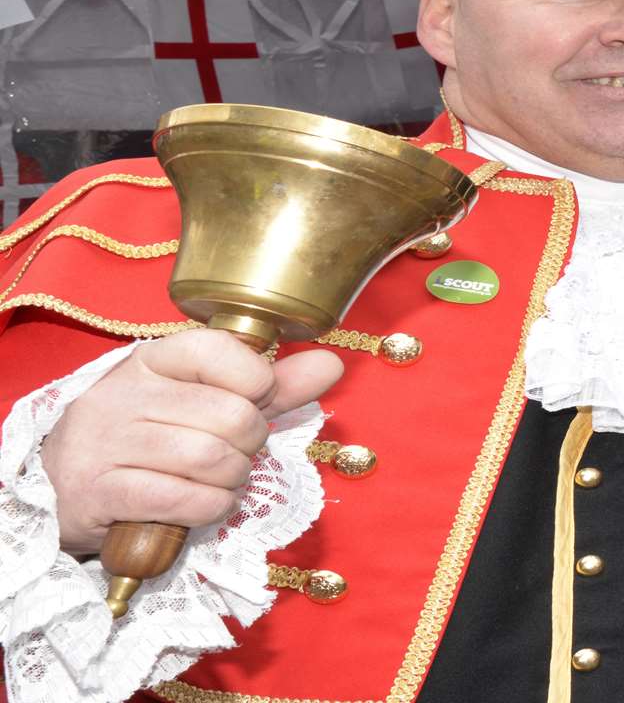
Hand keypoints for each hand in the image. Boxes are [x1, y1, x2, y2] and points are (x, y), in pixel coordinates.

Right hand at [40, 330, 343, 554]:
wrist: (57, 491)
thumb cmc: (145, 443)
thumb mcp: (200, 403)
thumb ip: (268, 386)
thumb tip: (331, 364)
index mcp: (149, 361)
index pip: (219, 350)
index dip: (256, 382)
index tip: (251, 402)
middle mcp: (121, 395)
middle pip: (230, 415)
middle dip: (249, 444)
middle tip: (234, 454)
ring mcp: (103, 444)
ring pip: (210, 458)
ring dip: (231, 480)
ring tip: (219, 481)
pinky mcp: (96, 493)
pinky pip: (182, 499)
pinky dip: (209, 508)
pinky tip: (203, 506)